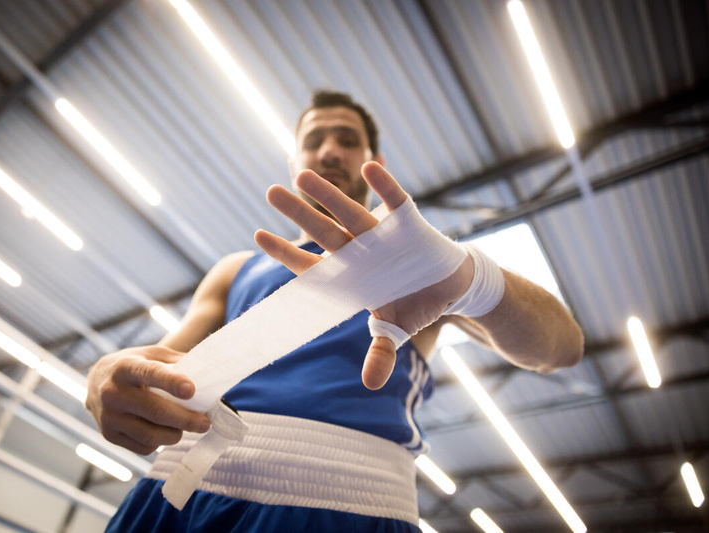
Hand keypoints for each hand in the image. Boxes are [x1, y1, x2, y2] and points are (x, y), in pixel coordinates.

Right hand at [86, 346, 210, 454]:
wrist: (97, 382)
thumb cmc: (135, 366)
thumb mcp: (152, 354)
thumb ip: (177, 362)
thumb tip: (209, 375)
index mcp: (125, 367)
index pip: (150, 373)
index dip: (171, 382)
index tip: (191, 390)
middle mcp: (112, 392)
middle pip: (154, 411)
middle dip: (185, 419)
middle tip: (205, 422)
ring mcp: (108, 416)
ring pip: (150, 435)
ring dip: (175, 435)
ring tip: (185, 428)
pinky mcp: (109, 436)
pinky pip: (143, 447)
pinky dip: (160, 443)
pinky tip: (165, 432)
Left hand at [255, 162, 473, 389]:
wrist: (450, 286)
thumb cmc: (414, 304)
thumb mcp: (395, 330)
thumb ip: (380, 353)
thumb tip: (371, 386)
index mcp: (350, 276)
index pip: (311, 265)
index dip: (285, 253)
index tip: (258, 236)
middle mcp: (360, 252)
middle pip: (323, 231)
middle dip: (298, 213)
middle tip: (271, 192)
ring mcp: (382, 237)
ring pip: (350, 212)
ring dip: (328, 196)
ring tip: (302, 176)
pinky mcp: (409, 225)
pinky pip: (396, 201)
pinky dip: (385, 186)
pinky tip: (370, 167)